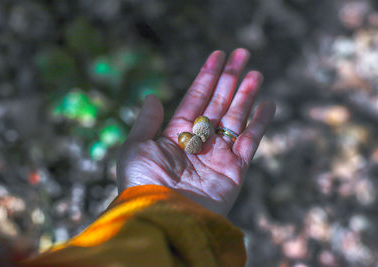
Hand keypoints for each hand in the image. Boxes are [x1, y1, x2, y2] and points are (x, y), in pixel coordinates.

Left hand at [117, 48, 275, 214]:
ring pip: (236, 118)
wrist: (163, 219)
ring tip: (255, 73)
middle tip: (242, 54)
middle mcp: (199, 142)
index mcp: (176, 134)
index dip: (206, 76)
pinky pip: (250, 142)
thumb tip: (151, 96)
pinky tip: (267, 104)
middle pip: (218, 103)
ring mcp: (218, 156)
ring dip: (246, 95)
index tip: (217, 55)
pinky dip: (260, 124)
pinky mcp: (234, 171)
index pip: (195, 98)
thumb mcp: (136, 147)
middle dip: (230, 79)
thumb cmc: (144, 183)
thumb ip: (147, 122)